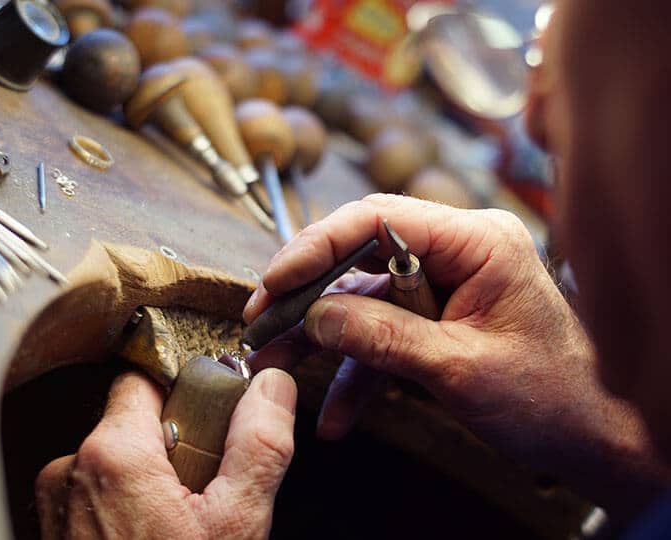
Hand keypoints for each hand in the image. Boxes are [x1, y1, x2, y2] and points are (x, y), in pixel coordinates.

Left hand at [35, 368, 295, 539]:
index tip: (213, 418)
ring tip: (182, 522)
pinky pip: (100, 493)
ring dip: (155, 476)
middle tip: (206, 488)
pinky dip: (130, 503)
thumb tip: (273, 388)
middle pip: (135, 421)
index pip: (147, 379)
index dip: (187, 391)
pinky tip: (155, 538)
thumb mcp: (238, 523)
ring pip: (120, 459)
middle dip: (177, 442)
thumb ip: (260, 444)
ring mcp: (58, 506)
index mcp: (112, 455)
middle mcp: (71, 473)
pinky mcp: (55, 531)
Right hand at [244, 194, 667, 517]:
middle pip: (362, 255)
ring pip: (365, 299)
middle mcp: (457, 251)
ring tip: (278, 365)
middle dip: (309, 294)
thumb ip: (384, 339)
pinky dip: (359, 371)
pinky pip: (385, 334)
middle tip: (262, 320)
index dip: (318, 244)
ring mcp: (445, 284)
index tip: (275, 279)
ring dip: (323, 338)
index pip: (380, 218)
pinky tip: (337, 412)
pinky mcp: (437, 317)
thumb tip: (314, 317)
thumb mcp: (460, 368)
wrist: (592, 433)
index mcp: (476, 241)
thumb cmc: (551, 396)